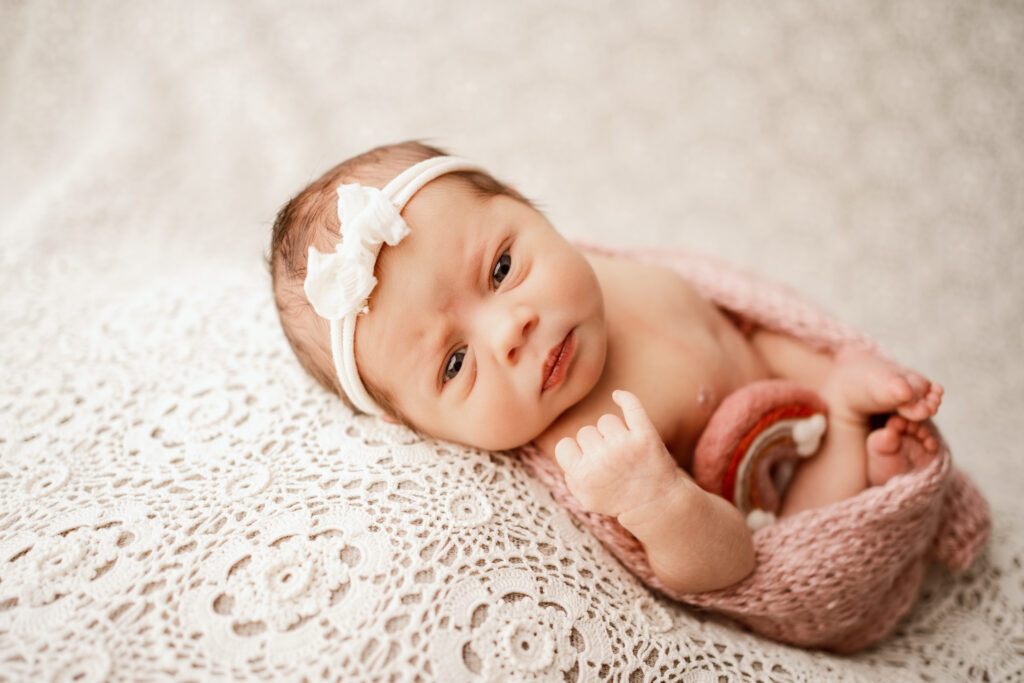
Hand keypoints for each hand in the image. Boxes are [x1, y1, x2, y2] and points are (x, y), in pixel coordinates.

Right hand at [554, 390, 683, 517]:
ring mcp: (624, 445)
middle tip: (612, 462)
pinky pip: (631, 406)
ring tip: (625, 451)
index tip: (588, 462)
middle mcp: (601, 459)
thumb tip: (566, 449)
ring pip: (605, 420)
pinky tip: (617, 396)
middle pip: (585, 432)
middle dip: (596, 444)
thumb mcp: (586, 498)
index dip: (575, 452)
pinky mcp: (645, 436)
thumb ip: (571, 476)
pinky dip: (624, 398)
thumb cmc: (618, 500)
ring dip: (613, 432)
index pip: (564, 445)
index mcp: (582, 475)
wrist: (657, 504)